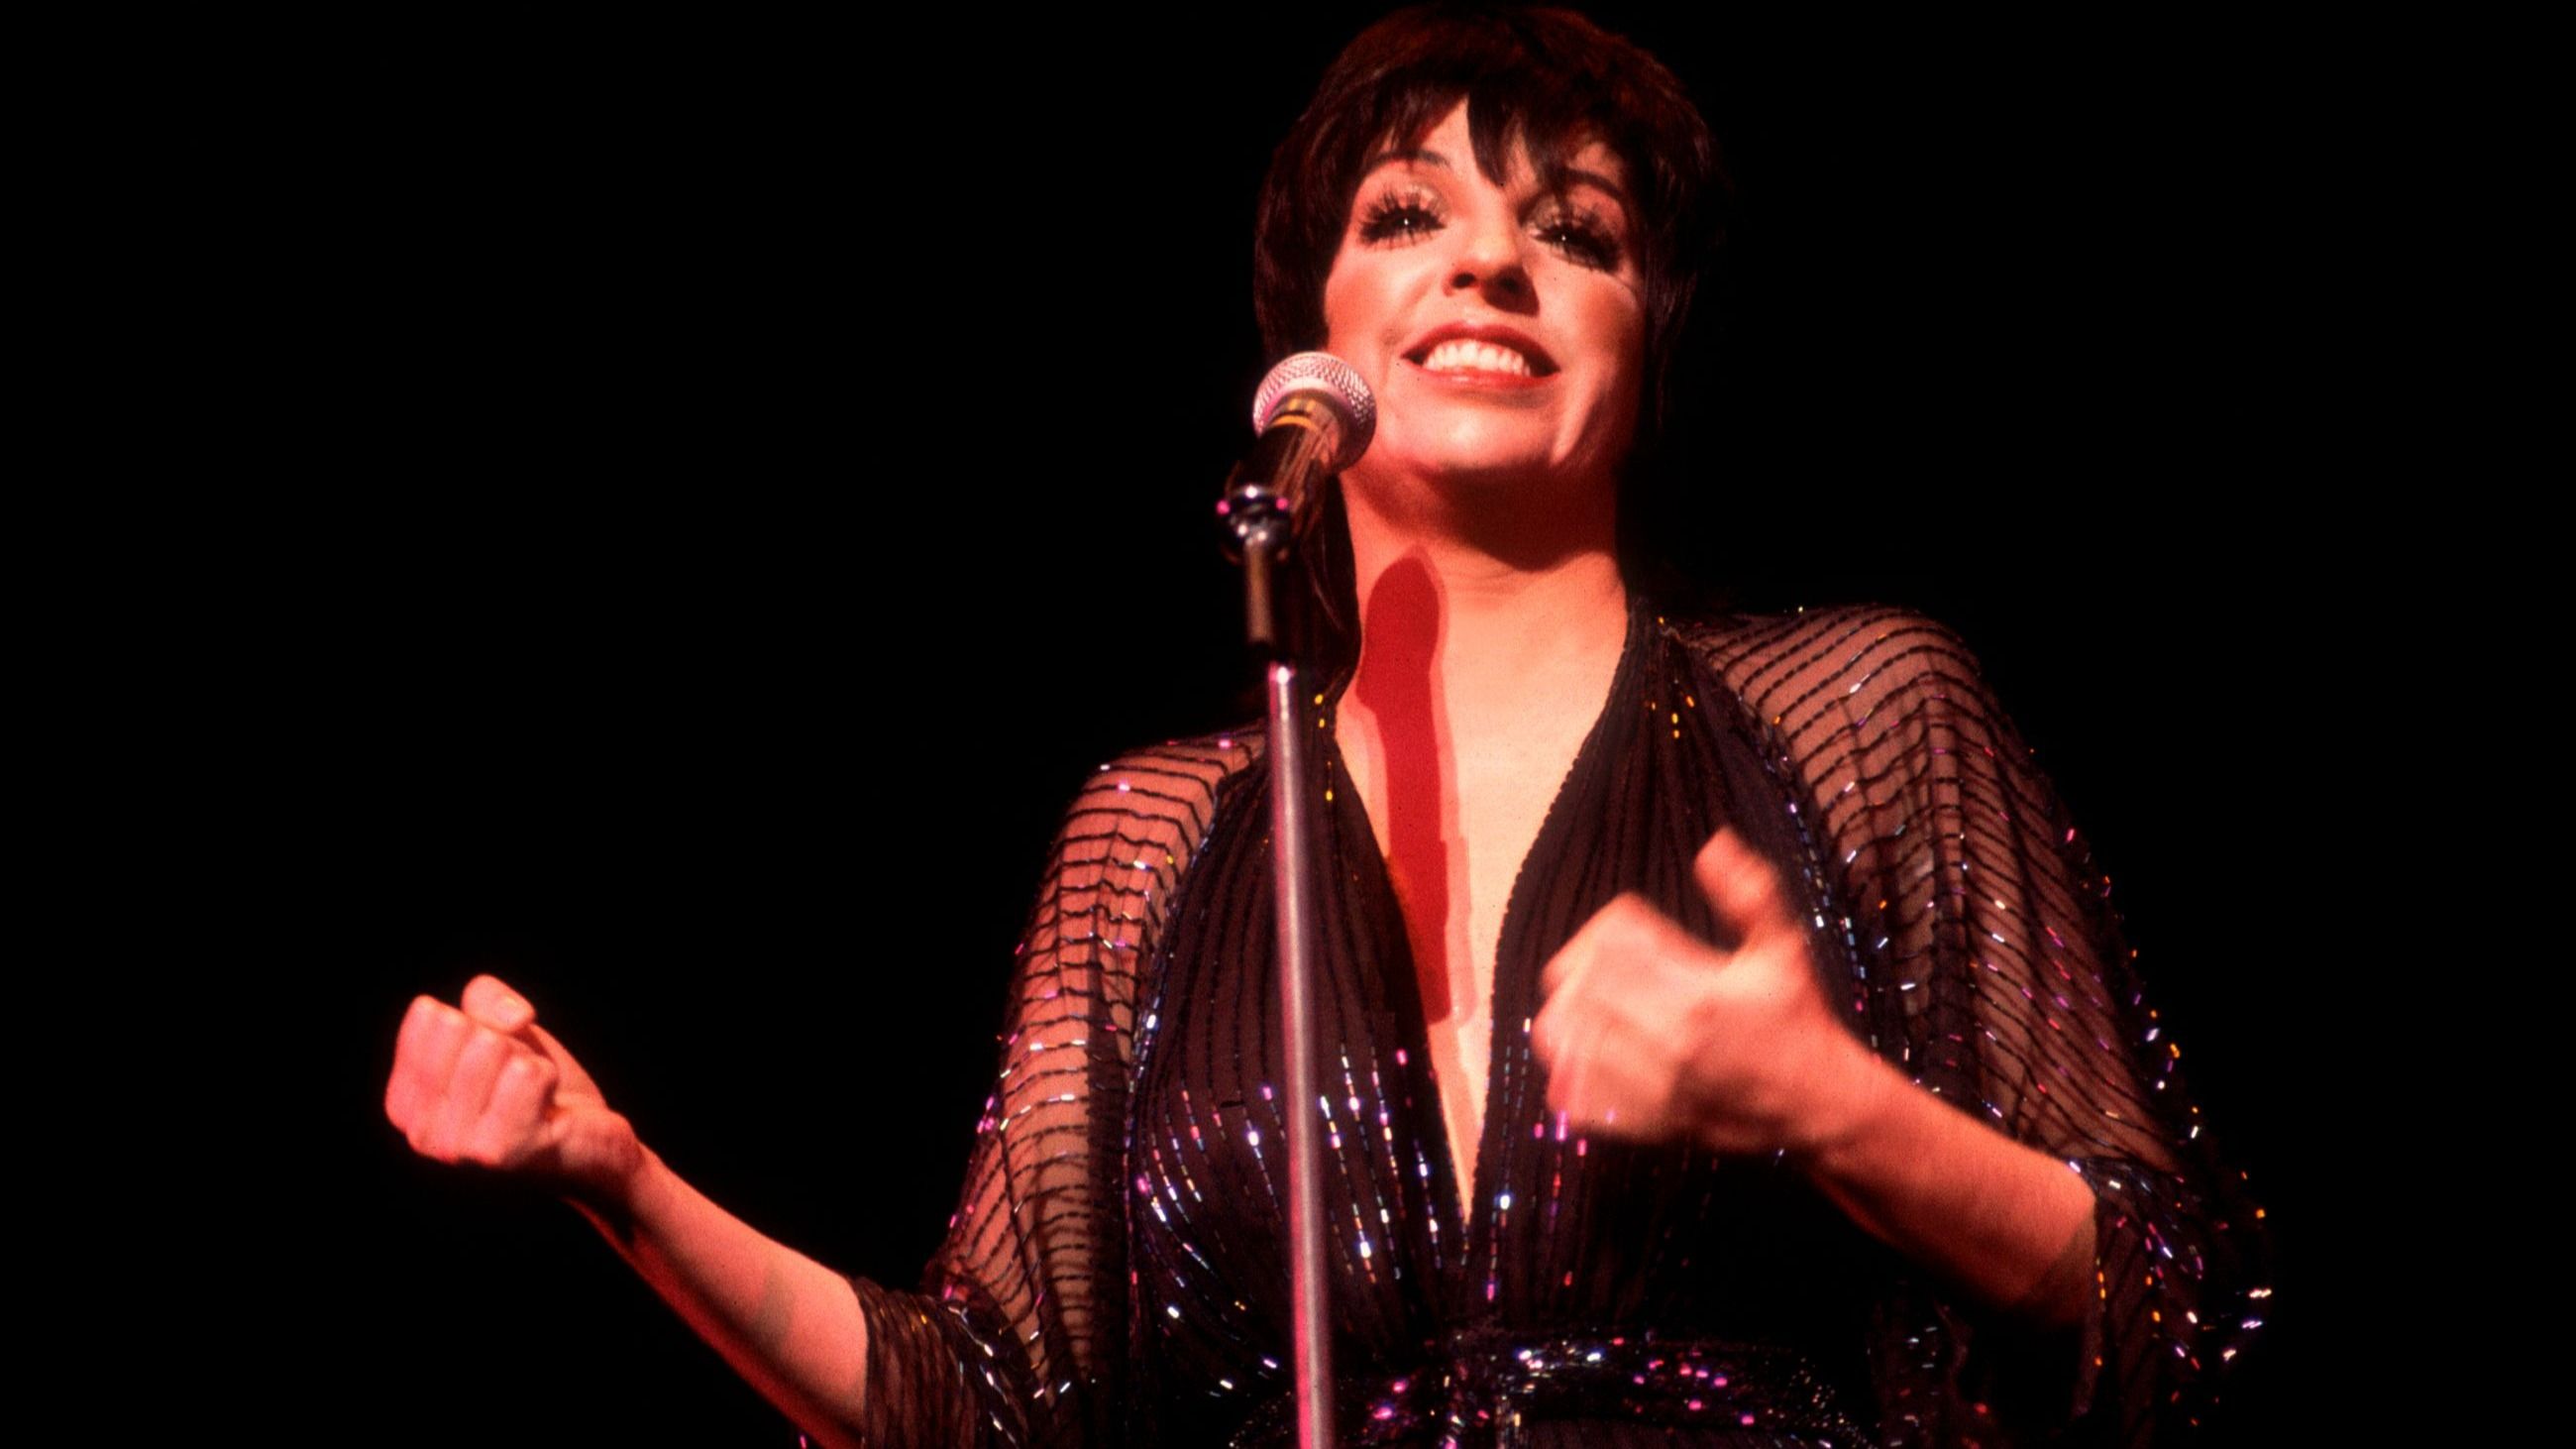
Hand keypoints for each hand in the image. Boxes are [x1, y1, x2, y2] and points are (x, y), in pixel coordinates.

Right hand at [385, 974, 645, 1210]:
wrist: (587, 1139)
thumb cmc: (532, 1084)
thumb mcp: (497, 1027)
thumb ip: (483, 997)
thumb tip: (514, 1018)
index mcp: (403, 1104)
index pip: (430, 1015)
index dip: (475, 1023)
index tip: (492, 1062)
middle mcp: (420, 1133)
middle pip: (460, 1028)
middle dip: (503, 1043)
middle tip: (516, 1083)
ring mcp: (456, 1147)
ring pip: (493, 1045)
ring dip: (526, 1062)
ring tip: (530, 1097)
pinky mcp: (500, 1152)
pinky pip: (528, 1072)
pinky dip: (547, 1077)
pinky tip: (545, 1109)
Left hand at [1533, 829, 1883, 1156]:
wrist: (1816, 1106)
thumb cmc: (1798, 1019)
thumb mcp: (1783, 948)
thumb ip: (1750, 895)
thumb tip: (1713, 845)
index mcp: (1700, 995)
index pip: (1612, 943)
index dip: (1607, 927)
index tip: (1626, 931)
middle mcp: (1672, 1043)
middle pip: (1580, 987)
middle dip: (1582, 966)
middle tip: (1600, 963)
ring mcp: (1655, 1089)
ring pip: (1567, 1041)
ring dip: (1567, 1016)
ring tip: (1587, 1004)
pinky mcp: (1646, 1122)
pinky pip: (1576, 1098)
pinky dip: (1568, 1074)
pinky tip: (1585, 1054)